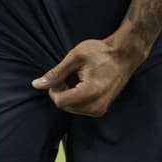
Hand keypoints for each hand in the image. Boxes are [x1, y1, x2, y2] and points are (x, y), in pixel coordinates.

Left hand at [32, 37, 146, 117]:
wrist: (125, 55)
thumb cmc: (100, 52)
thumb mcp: (75, 57)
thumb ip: (56, 73)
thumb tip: (36, 85)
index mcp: (90, 92)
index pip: (60, 101)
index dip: (54, 88)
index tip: (60, 76)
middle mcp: (96, 106)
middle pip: (64, 106)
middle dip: (61, 92)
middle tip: (69, 76)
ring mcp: (100, 109)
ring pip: (71, 109)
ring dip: (68, 96)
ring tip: (77, 79)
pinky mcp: (102, 110)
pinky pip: (80, 109)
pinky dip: (76, 99)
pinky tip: (83, 85)